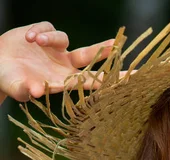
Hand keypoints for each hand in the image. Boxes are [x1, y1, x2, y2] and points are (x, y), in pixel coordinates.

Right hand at [0, 21, 114, 101]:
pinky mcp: (45, 35)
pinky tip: (28, 38)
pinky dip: (38, 31)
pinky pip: (48, 28)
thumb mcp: (18, 88)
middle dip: (105, 51)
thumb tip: (37, 91)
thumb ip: (27, 90)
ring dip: (49, 38)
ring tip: (34, 42)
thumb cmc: (9, 81)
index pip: (91, 82)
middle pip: (90, 57)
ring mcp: (55, 50)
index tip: (128, 80)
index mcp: (63, 81)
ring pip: (63, 37)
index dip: (109, 81)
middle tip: (119, 46)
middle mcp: (63, 65)